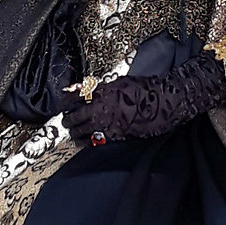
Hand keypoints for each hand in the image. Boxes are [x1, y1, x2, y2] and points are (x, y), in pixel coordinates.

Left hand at [63, 53, 225, 145]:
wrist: (163, 102)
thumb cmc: (143, 88)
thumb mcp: (118, 82)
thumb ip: (100, 88)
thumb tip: (83, 90)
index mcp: (101, 95)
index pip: (75, 102)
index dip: (65, 106)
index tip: (62, 108)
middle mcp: (102, 111)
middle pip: (76, 120)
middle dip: (68, 122)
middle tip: (66, 122)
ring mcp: (109, 125)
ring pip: (83, 133)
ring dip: (76, 133)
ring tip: (73, 134)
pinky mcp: (117, 136)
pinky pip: (97, 141)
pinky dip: (89, 141)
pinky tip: (85, 141)